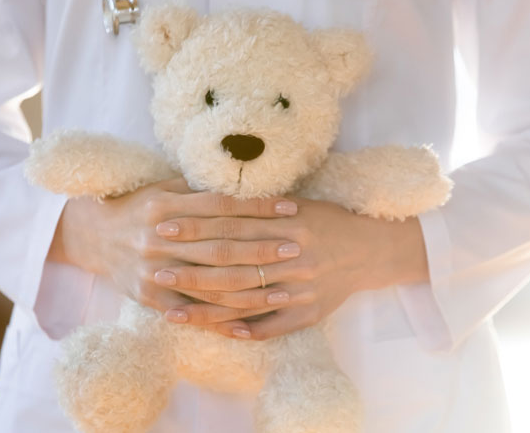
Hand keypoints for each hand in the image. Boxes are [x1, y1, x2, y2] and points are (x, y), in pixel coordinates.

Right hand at [46, 178, 300, 320]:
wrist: (95, 236)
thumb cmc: (142, 206)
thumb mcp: (166, 187)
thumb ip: (201, 187)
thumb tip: (247, 176)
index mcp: (165, 206)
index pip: (221, 206)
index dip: (258, 207)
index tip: (290, 208)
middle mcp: (158, 239)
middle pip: (219, 246)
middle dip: (261, 248)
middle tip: (296, 247)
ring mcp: (153, 271)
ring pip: (210, 283)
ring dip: (250, 288)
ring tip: (283, 288)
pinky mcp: (149, 297)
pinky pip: (191, 312)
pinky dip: (219, 319)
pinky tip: (249, 323)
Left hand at [152, 197, 429, 339]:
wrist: (373, 248)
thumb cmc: (328, 220)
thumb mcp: (297, 203)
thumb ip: (257, 206)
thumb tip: (210, 196)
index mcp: (288, 224)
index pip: (232, 225)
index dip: (197, 227)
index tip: (165, 227)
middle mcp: (293, 257)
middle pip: (233, 265)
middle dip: (191, 269)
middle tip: (156, 270)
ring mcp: (301, 288)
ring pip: (246, 300)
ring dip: (207, 308)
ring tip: (173, 312)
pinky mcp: (310, 312)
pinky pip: (274, 325)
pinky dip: (247, 329)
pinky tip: (219, 332)